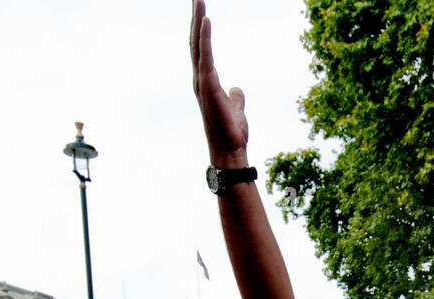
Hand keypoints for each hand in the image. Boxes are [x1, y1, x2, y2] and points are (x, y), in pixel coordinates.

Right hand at [191, 0, 249, 167]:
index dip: (201, 29)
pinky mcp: (208, 86)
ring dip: (198, 21)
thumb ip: (235, 96)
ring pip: (198, 44)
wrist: (230, 150)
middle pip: (196, 41)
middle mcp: (200, 79)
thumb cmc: (231, 133)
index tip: (201, 9)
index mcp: (206, 81)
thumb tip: (237, 89)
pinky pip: (205, 56)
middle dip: (196, 17)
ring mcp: (202, 82)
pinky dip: (204, 37)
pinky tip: (206, 19)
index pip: (201, 48)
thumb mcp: (236, 107)